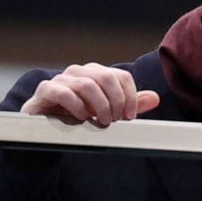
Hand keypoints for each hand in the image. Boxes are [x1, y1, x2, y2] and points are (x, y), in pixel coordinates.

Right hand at [20, 63, 159, 124]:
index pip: (121, 76)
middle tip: (116, 120)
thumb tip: (155, 98)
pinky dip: (76, 106)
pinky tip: (82, 118)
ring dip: (99, 106)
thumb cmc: (78, 117)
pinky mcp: (46, 90)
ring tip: (101, 122)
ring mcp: (61, 79)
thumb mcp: (108, 112)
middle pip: (106, 77)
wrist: (45, 128)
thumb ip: (129, 104)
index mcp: (96, 74)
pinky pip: (63, 92)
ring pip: (87, 85)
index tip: (130, 116)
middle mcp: (80, 72)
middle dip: (116, 101)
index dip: (130, 96)